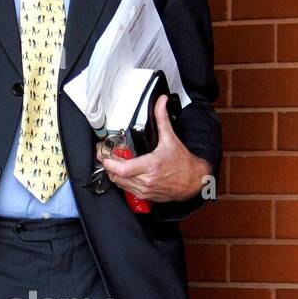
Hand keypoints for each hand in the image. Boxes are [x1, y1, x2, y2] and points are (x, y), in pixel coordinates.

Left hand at [95, 95, 211, 203]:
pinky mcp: (144, 196)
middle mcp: (146, 181)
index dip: (110, 163)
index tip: (104, 154)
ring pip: (119, 183)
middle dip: (107, 165)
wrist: (193, 181)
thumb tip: (161, 102)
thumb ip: (162, 118)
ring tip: (111, 161)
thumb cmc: (183, 163)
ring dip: (113, 173)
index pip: (123, 169)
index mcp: (151, 166)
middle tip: (104, 154)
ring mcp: (144, 190)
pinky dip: (121, 180)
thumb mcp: (171, 139)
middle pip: (116, 176)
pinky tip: (122, 171)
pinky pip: (126, 189)